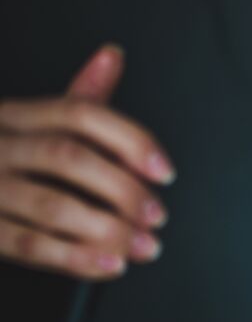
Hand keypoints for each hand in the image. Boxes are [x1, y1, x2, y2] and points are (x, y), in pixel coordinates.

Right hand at [0, 44, 174, 279]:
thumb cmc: (2, 158)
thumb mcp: (31, 123)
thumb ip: (78, 97)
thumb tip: (112, 56)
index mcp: (16, 116)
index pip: (80, 115)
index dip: (129, 141)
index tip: (165, 172)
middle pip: (69, 158)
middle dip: (123, 190)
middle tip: (158, 215)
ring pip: (52, 205)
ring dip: (109, 231)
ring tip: (147, 247)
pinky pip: (29, 244)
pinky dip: (76, 258)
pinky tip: (111, 264)